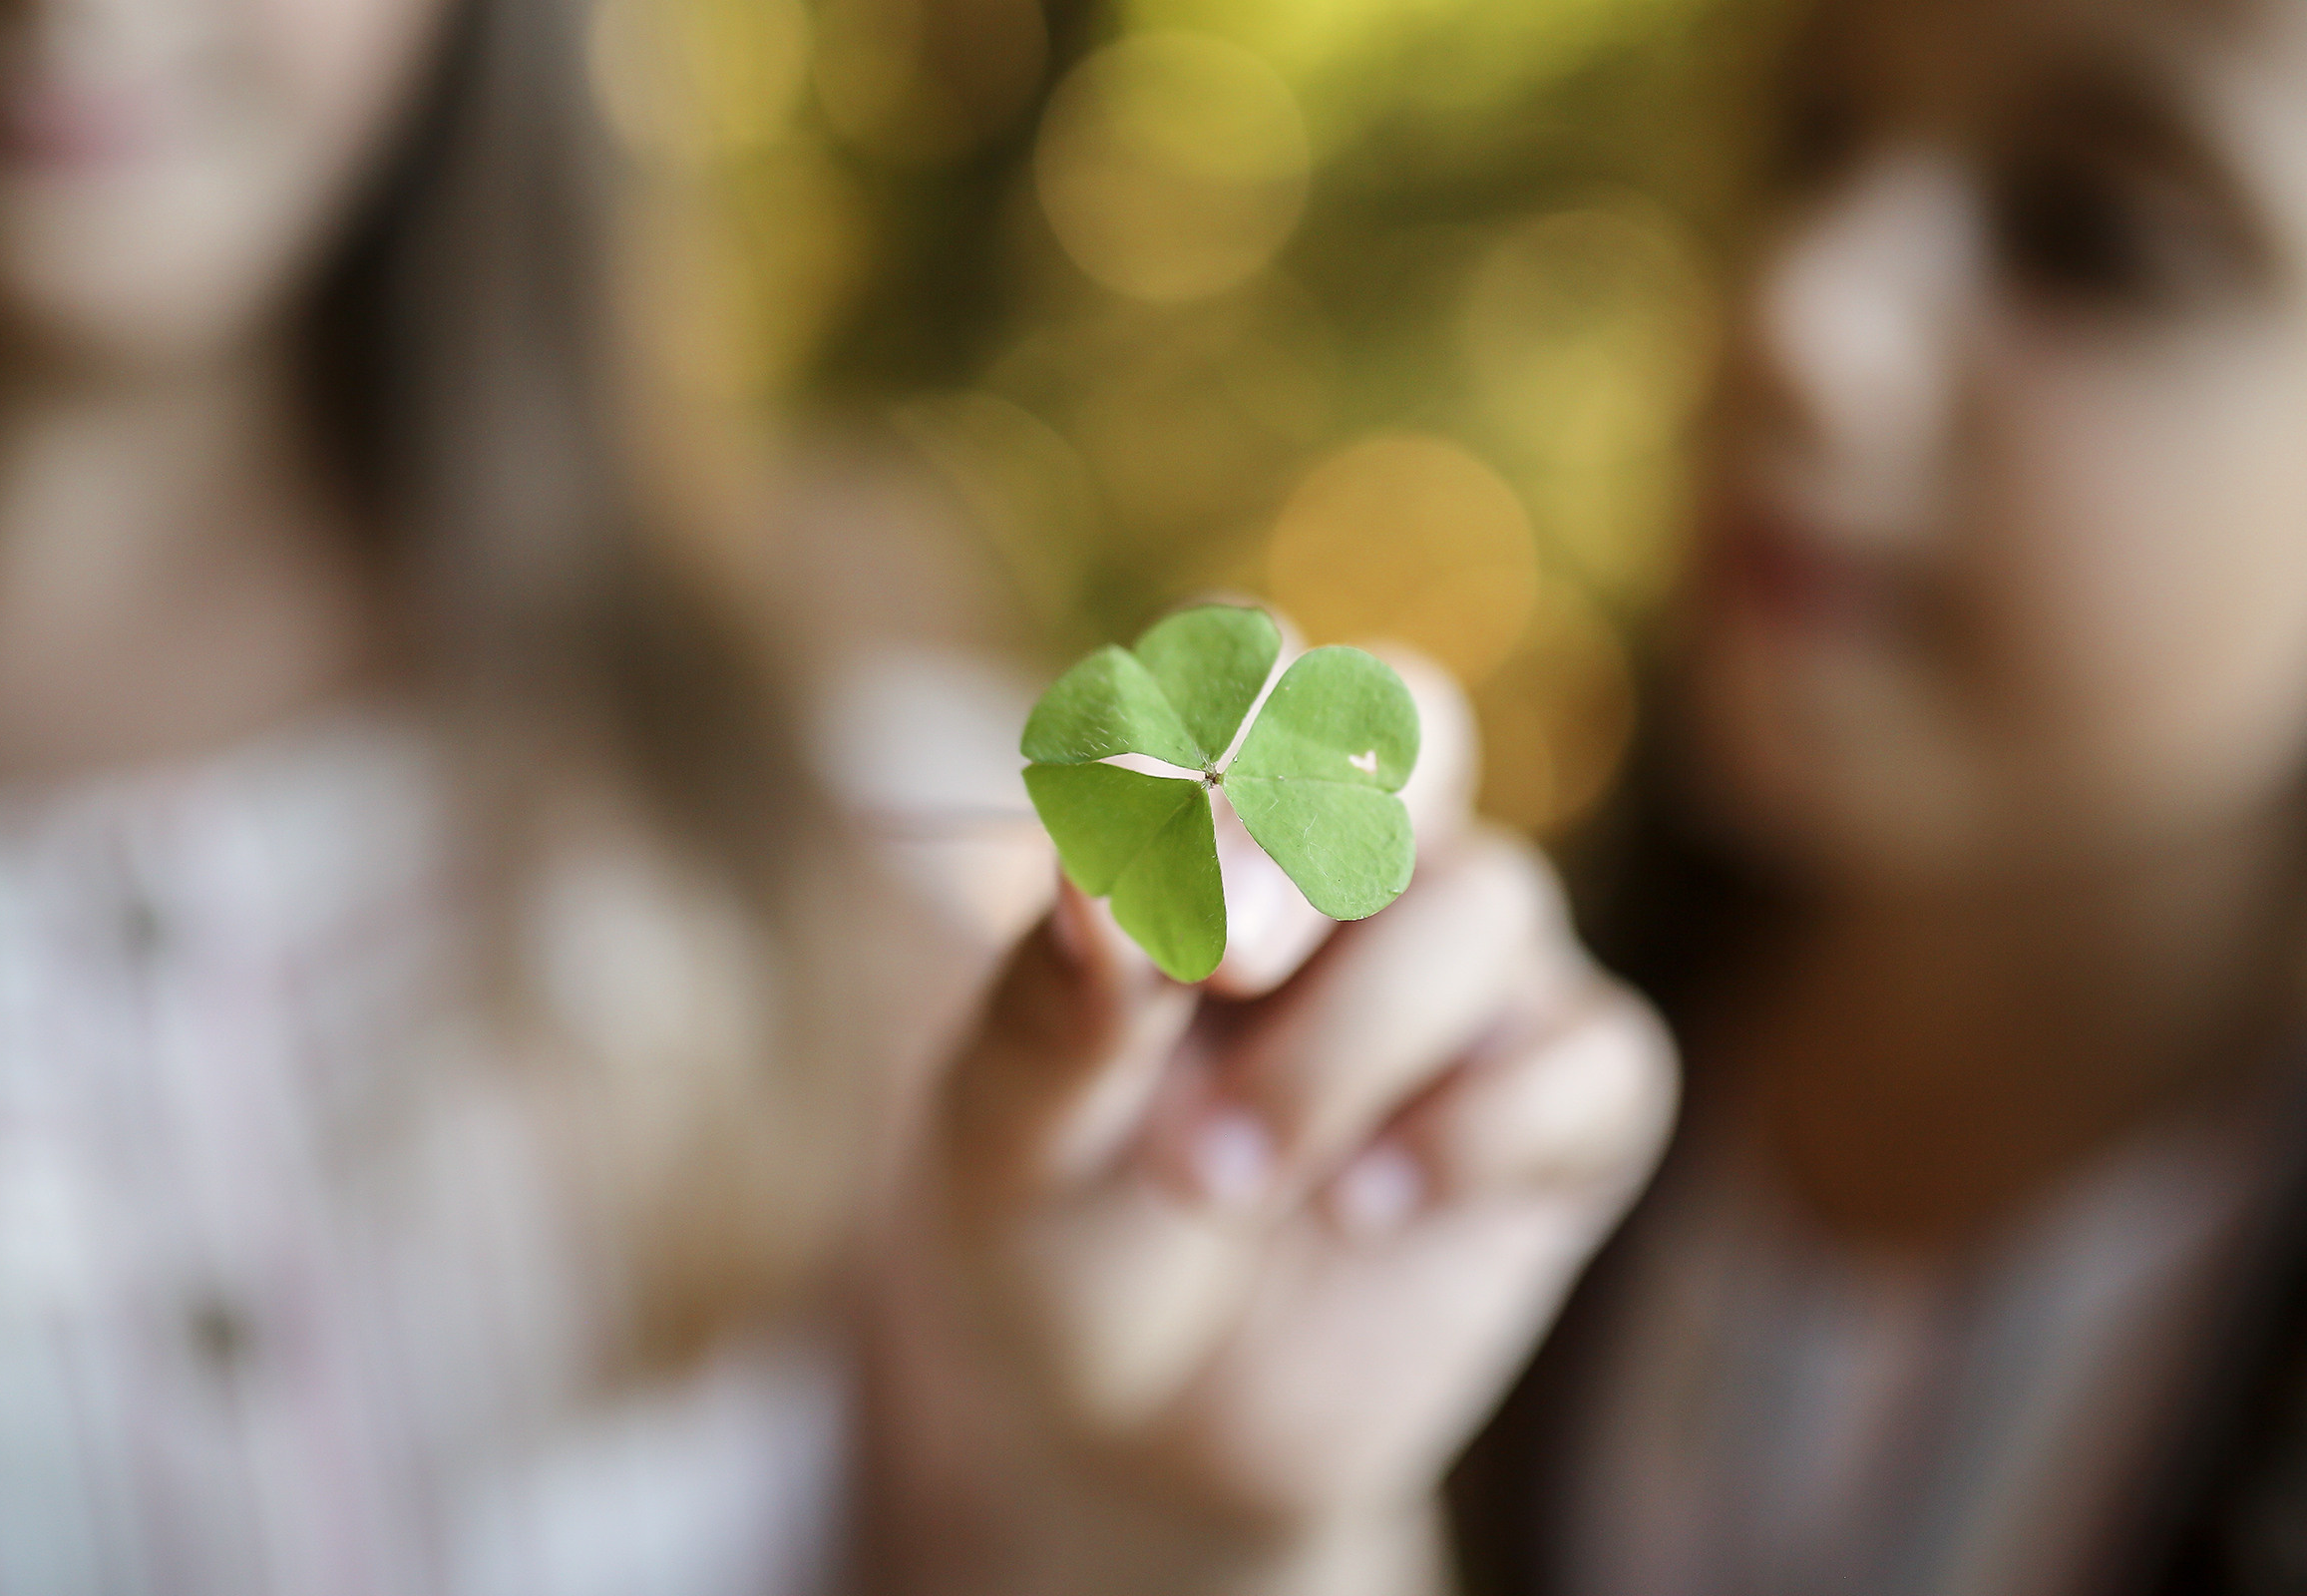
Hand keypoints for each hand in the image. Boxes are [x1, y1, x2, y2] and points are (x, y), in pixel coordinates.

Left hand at [866, 653, 1676, 1595]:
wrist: (1121, 1425)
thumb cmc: (1049, 1222)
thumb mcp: (1009, 1119)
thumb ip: (1059, 994)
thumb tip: (1102, 868)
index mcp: (1206, 817)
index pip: (1251, 668)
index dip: (1222, 709)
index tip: (1143, 809)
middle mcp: (1359, 864)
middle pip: (1411, 723)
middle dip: (1317, 826)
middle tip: (1219, 962)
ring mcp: (1472, 981)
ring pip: (1487, 905)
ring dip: (1344, 1046)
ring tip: (1214, 1182)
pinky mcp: (1566, 1111)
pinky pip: (1598, 1057)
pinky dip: (1484, 1127)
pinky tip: (1361, 1214)